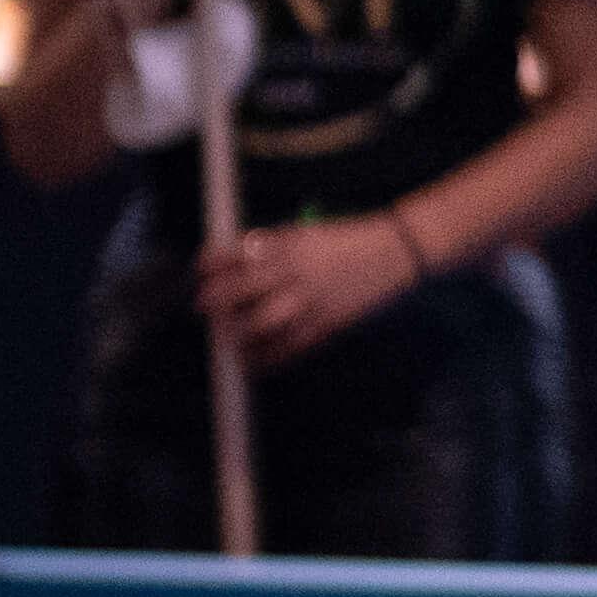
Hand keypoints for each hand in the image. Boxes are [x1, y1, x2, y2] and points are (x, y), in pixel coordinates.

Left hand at [195, 214, 422, 371]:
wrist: (397, 250)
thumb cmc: (349, 239)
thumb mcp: (308, 232)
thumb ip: (275, 245)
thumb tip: (237, 259)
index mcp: (292, 243)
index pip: (241, 253)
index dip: (215, 263)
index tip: (199, 270)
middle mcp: (299, 271)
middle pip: (245, 288)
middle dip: (218, 299)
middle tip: (200, 306)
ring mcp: (314, 299)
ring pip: (264, 321)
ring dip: (238, 332)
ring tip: (224, 338)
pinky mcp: (330, 322)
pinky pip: (292, 345)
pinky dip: (268, 358)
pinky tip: (251, 364)